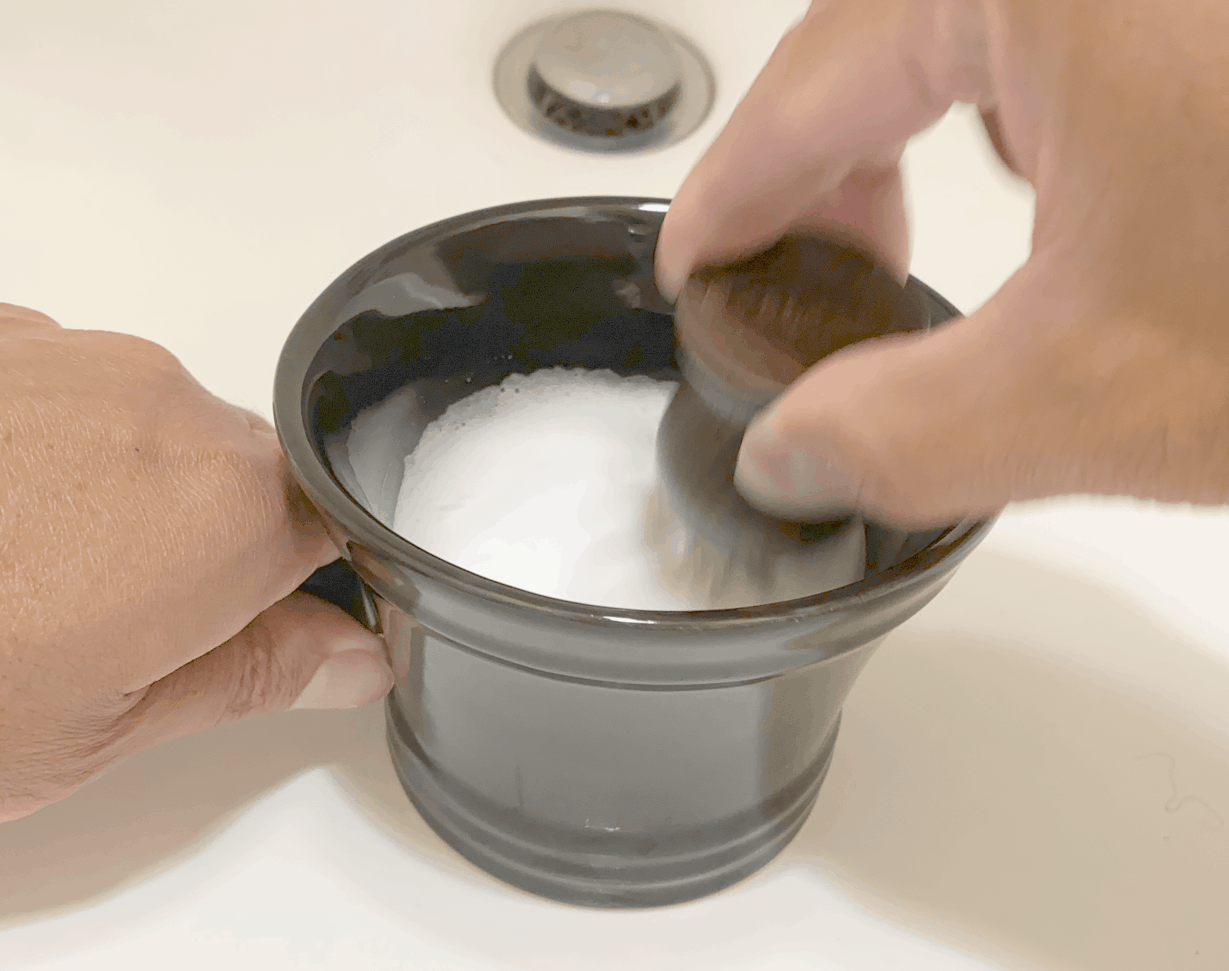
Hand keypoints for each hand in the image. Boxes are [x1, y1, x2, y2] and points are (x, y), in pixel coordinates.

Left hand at [0, 304, 391, 821]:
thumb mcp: (104, 726)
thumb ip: (258, 674)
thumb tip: (353, 654)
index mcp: (230, 511)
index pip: (333, 532)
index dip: (302, 587)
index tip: (248, 629)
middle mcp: (168, 408)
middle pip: (239, 476)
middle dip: (201, 543)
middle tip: (100, 624)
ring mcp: (72, 359)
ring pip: (148, 428)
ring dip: (113, 491)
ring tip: (13, 564)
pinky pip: (62, 387)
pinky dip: (39, 443)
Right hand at [657, 0, 1228, 526]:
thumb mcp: (1102, 393)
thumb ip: (903, 432)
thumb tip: (792, 451)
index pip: (813, 80)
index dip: (729, 190)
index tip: (695, 264)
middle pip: (876, 32)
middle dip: (813, 164)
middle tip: (785, 276)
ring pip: (965, 22)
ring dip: (906, 127)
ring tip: (885, 247)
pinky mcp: (1199, 15)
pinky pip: (1060, 24)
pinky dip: (1009, 103)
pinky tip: (1032, 188)